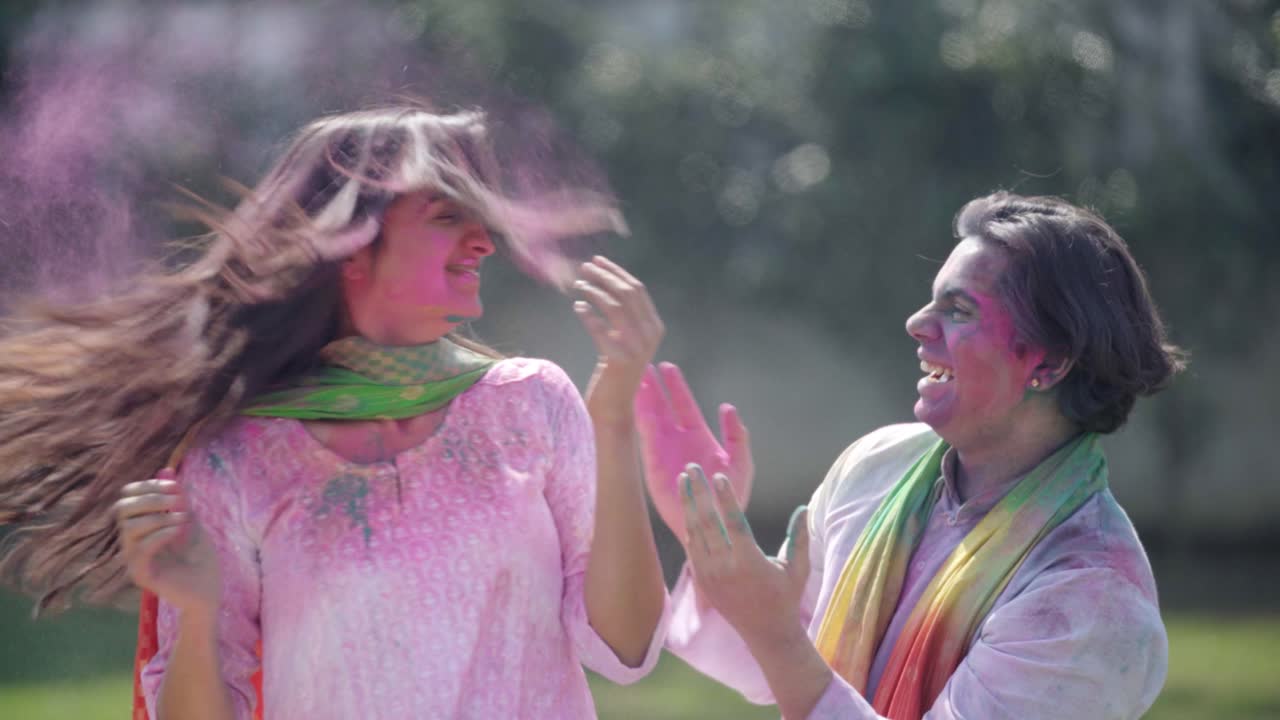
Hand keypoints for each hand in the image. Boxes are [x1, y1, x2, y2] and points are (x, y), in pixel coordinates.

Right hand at [114, 468, 220, 614]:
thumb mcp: (193, 523)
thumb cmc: (201, 560)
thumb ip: (181, 501)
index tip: (174, 485)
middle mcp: (132, 543)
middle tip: (177, 500)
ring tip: (183, 519)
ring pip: (129, 527)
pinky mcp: (140, 575)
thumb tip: (170, 471)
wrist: (209, 592)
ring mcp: (134, 560)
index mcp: (142, 528)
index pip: (128, 498)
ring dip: (159, 516)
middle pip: (122, 509)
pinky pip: (140, 549)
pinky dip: (160, 534)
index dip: (147, 486)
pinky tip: (178, 532)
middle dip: (150, 498)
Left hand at [573, 256, 664, 427]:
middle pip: (627, 293)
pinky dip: (588, 315)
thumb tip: (607, 281)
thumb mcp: (627, 340)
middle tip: (584, 268)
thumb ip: (625, 316)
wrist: (615, 406)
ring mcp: (636, 348)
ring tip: (578, 285)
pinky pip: (600, 329)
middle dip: (604, 276)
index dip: (616, 272)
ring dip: (593, 291)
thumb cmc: (615, 371)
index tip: (597, 261)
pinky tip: (578, 307)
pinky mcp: (618, 360)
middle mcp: (650, 335)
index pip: (638, 290)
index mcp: (655, 327)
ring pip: (614, 307)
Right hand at [634, 362, 752, 541]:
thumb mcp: (741, 462)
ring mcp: (663, 451)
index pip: (684, 404)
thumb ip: (737, 435)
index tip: (667, 366)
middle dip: (653, 385)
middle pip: (662, 406)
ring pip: (649, 418)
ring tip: (633, 378)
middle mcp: (678, 440)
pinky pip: (645, 438)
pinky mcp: (653, 464)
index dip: (676, 386)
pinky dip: (639, 419)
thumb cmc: (730, 496)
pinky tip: (635, 403)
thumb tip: (727, 408)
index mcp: (699, 436)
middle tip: (642, 363)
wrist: (714, 523)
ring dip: (642, 398)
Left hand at [681, 464, 808, 642]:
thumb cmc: (785, 597)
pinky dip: (689, 525)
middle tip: (691, 467)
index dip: (725, 497)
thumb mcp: (798, 569)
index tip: (718, 476)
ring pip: (695, 532)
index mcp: (749, 562)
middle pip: (707, 522)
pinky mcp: (702, 580)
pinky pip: (692, 547)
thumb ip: (799, 538)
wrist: (765, 633)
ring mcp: (710, 575)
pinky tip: (688, 507)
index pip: (734, 522)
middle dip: (698, 492)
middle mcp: (725, 568)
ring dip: (688, 504)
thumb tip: (803, 508)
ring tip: (684, 480)